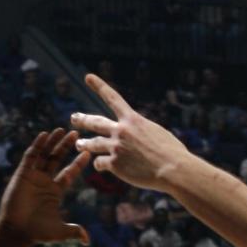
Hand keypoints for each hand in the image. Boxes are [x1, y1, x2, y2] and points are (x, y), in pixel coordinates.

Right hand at [0, 129, 89, 246]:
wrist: (17, 232)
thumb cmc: (37, 233)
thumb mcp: (60, 231)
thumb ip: (74, 231)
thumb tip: (87, 240)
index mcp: (56, 191)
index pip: (69, 172)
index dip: (78, 163)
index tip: (88, 153)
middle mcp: (45, 181)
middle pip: (57, 159)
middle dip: (66, 147)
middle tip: (76, 134)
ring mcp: (33, 177)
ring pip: (45, 155)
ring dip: (53, 142)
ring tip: (62, 129)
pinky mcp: (22, 175)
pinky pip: (30, 157)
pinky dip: (37, 145)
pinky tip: (44, 134)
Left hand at [72, 75, 187, 190]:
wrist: (172, 169)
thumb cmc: (172, 152)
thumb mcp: (158, 133)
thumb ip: (142, 132)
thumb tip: (138, 136)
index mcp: (133, 120)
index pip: (113, 98)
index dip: (99, 86)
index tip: (88, 77)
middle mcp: (121, 131)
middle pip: (95, 122)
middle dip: (82, 120)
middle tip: (74, 118)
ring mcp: (116, 147)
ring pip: (93, 144)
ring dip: (84, 144)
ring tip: (79, 144)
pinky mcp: (115, 164)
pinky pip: (100, 163)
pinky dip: (100, 165)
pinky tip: (102, 167)